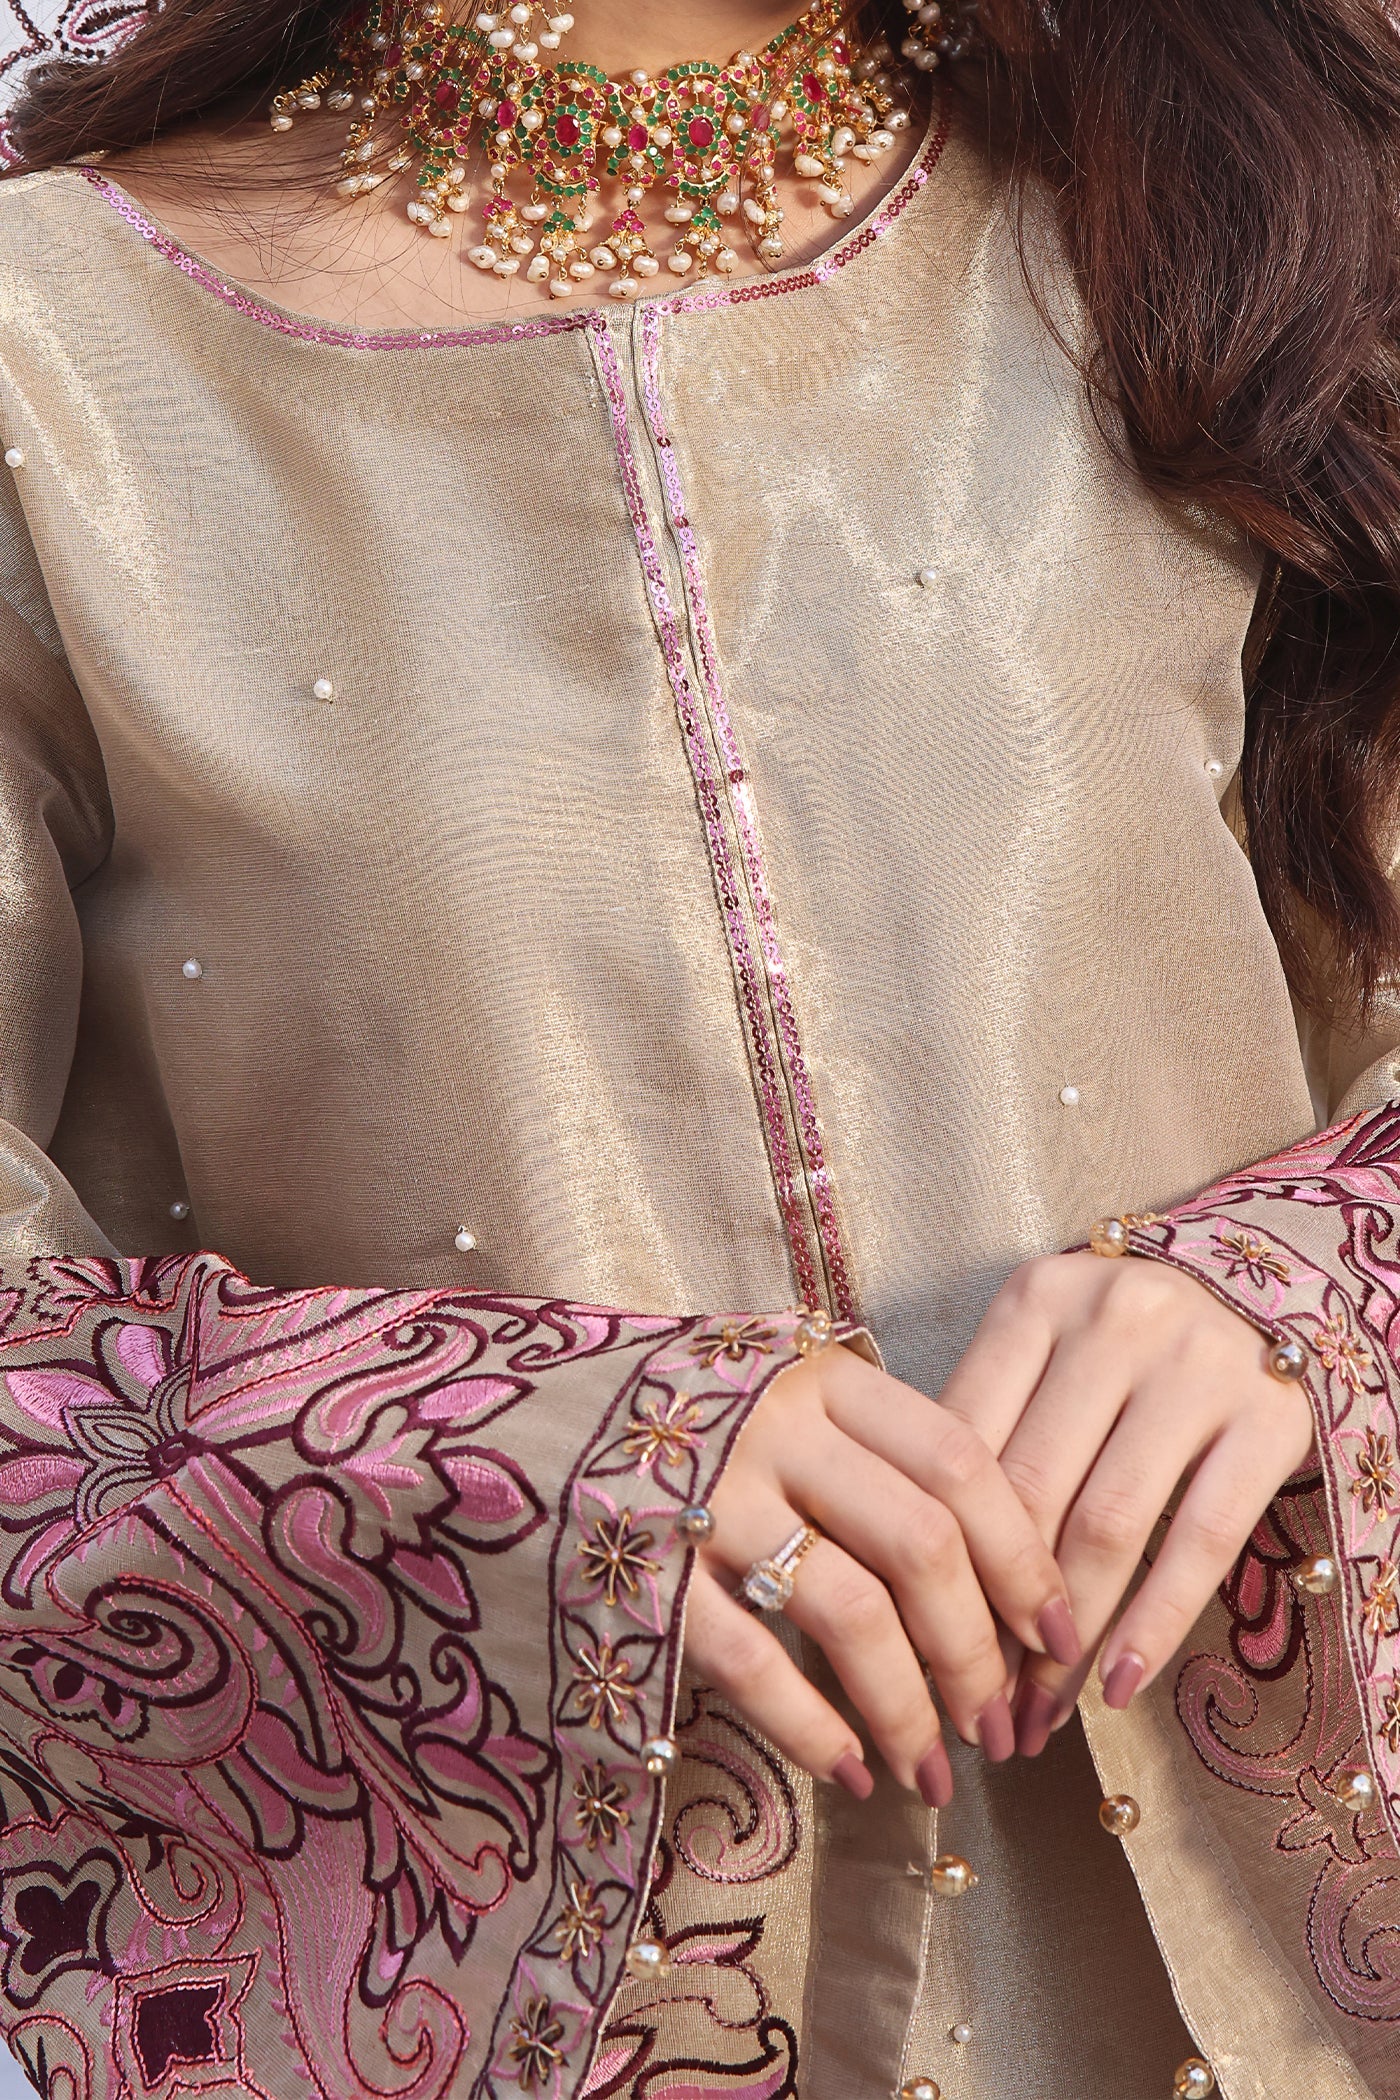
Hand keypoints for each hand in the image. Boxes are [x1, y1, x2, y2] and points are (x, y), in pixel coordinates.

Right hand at [681, 1342, 1081, 1801]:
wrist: (514, 1418)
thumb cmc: (676, 1419)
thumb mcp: (780, 1396)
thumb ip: (868, 1451)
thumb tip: (990, 1569)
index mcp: (822, 1378)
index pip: (960, 1462)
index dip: (1024, 1557)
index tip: (1058, 1637)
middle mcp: (773, 1428)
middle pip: (921, 1543)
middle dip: (977, 1653)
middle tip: (999, 1729)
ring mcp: (706, 1498)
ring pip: (850, 1611)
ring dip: (908, 1706)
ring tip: (933, 1772)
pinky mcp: (645, 1573)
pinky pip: (752, 1662)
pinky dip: (812, 1728)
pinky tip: (849, 1772)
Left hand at [937, 1251, 1314, 1752]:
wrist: (1262, 1287)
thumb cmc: (1118, 1340)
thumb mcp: (1041, 1347)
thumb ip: (985, 1423)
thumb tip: (914, 1568)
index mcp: (1036, 1298)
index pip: (964, 1443)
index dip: (935, 1553)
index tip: (913, 1637)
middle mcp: (1115, 1319)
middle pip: (1029, 1492)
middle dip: (993, 1612)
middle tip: (972, 1700)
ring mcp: (1198, 1366)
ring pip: (1108, 1525)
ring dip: (1067, 1637)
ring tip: (1037, 1710)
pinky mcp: (1270, 1418)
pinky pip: (1202, 1540)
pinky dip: (1153, 1623)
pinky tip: (1116, 1684)